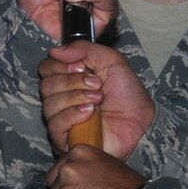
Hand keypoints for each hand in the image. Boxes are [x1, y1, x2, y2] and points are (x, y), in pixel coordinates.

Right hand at [38, 41, 153, 157]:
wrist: (141, 121)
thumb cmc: (128, 95)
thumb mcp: (111, 61)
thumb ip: (84, 49)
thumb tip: (55, 51)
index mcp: (68, 79)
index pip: (46, 68)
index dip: (62, 65)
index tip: (83, 67)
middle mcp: (61, 99)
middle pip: (46, 85)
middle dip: (73, 81)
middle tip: (96, 85)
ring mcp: (61, 120)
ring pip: (50, 103)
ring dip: (77, 97)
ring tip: (98, 100)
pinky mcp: (64, 140)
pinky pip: (55, 124)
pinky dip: (73, 114)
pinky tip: (90, 113)